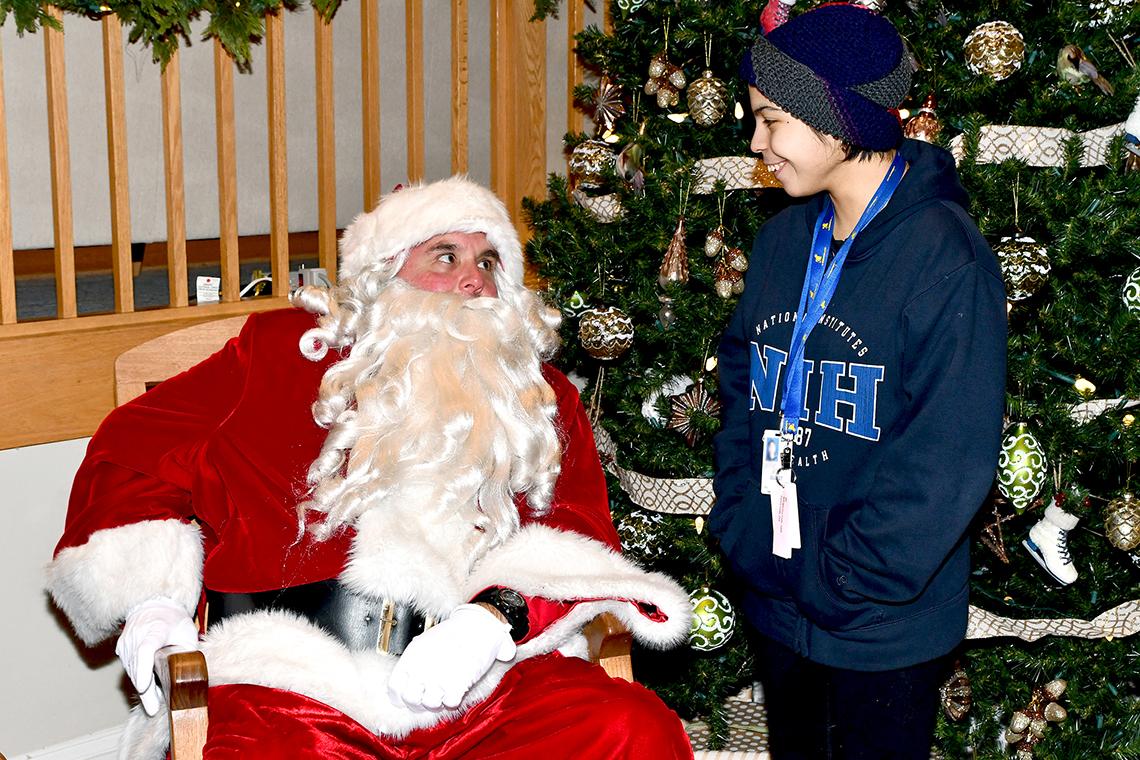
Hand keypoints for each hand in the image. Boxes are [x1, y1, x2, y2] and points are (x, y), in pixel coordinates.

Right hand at [114, 597, 198, 715]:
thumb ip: (187, 651)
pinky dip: (138, 678)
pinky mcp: (121, 648)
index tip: (144, 686)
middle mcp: (137, 634)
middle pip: (138, 666)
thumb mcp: (188, 632)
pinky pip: (129, 667)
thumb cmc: (174, 620)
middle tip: (154, 708)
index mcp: (155, 628)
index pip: (146, 649)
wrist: (154, 606)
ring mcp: (126, 641)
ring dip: (142, 686)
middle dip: (145, 689)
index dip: (144, 669)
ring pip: (131, 670)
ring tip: (154, 702)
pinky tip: (148, 688)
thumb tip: (191, 674)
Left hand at [387, 603, 515, 710]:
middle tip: (427, 698)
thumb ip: (413, 661)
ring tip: (443, 693)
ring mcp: (439, 677)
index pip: (394, 687)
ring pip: (430, 705)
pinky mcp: (458, 684)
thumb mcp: (424, 641)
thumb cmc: (453, 633)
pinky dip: (453, 700)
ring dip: (437, 702)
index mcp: (412, 656)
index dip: (399, 696)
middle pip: (410, 699)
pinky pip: (449, 703)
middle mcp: (422, 668)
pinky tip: (455, 690)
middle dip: (418, 703)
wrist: (478, 628)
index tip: (406, 698)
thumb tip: (407, 679)